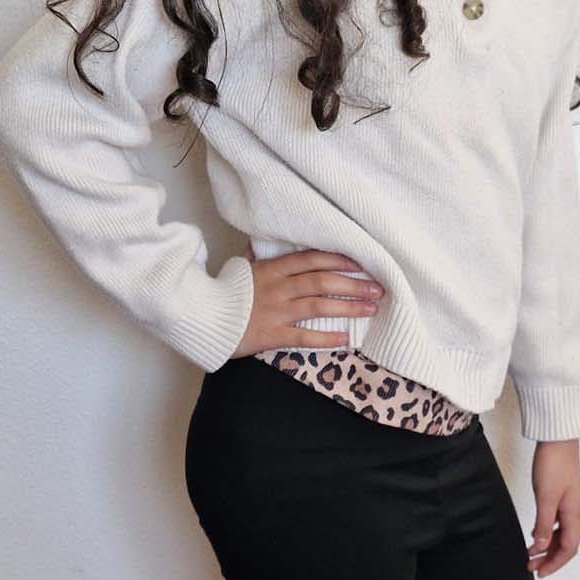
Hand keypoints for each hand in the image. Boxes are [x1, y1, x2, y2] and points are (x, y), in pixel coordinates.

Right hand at [229, 245, 386, 356]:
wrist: (202, 318)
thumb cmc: (224, 293)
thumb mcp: (242, 268)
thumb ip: (259, 255)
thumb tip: (266, 240)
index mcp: (272, 269)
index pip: (312, 259)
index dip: (339, 260)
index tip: (362, 262)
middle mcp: (277, 287)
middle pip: (322, 281)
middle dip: (353, 284)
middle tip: (378, 288)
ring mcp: (276, 311)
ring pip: (318, 306)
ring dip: (348, 307)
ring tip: (371, 308)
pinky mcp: (271, 334)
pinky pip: (303, 336)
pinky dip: (325, 337)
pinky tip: (345, 338)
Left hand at [526, 438, 579, 577]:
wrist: (558, 439)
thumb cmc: (554, 465)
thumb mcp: (545, 497)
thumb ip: (544, 524)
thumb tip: (541, 547)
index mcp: (575, 514)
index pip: (569, 548)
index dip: (555, 563)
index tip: (539, 572)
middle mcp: (576, 511)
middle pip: (567, 544)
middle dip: (550, 558)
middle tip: (531, 567)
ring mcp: (571, 504)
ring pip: (563, 534)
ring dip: (548, 546)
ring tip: (531, 554)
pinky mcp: (564, 496)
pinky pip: (559, 522)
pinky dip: (548, 533)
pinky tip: (537, 534)